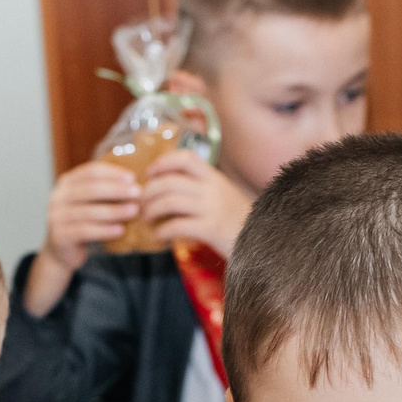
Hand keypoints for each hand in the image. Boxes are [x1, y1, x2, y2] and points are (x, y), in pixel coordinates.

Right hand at [22, 162, 141, 316]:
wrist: (62, 252)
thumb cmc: (82, 222)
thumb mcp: (90, 203)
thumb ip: (104, 191)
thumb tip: (134, 181)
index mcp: (66, 183)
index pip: (91, 172)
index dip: (113, 173)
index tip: (133, 178)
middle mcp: (58, 197)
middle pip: (90, 189)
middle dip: (116, 190)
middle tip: (137, 193)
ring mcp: (56, 216)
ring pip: (89, 212)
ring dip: (115, 210)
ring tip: (134, 211)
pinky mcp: (60, 236)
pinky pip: (85, 231)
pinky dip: (105, 230)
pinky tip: (121, 230)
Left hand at [137, 150, 253, 258]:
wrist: (261, 242)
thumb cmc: (237, 222)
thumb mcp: (224, 196)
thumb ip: (203, 188)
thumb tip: (171, 185)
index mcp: (215, 178)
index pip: (186, 158)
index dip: (163, 162)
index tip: (149, 172)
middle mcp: (213, 189)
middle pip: (170, 181)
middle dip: (149, 192)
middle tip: (140, 204)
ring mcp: (212, 208)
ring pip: (170, 201)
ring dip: (151, 210)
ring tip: (146, 219)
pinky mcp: (210, 229)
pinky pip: (176, 226)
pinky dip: (162, 231)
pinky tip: (158, 236)